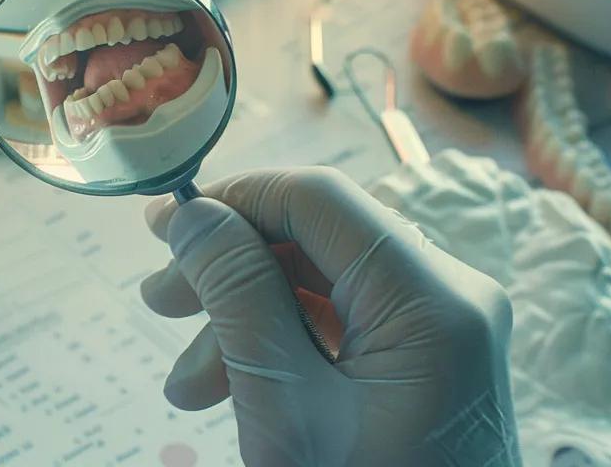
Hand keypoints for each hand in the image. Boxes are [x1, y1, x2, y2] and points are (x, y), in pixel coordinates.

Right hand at [141, 167, 519, 465]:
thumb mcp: (284, 411)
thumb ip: (238, 300)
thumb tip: (194, 217)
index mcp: (432, 300)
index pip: (317, 199)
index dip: (231, 200)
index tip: (158, 230)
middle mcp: (455, 297)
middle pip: (320, 238)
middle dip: (231, 271)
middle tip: (156, 305)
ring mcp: (451, 330)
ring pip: (328, 283)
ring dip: (248, 319)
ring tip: (189, 390)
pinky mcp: (439, 360)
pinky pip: (351, 323)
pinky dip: (288, 347)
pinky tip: (236, 393)